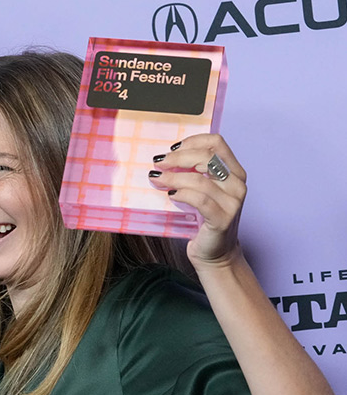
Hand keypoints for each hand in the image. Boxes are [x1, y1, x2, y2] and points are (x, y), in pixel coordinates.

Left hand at [147, 133, 246, 268]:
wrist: (215, 253)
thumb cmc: (205, 219)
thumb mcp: (202, 191)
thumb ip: (193, 173)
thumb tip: (165, 158)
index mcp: (235, 172)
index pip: (217, 143)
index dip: (192, 141)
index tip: (172, 149)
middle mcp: (237, 184)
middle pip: (206, 157)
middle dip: (178, 158)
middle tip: (159, 164)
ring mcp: (233, 202)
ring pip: (199, 180)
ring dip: (173, 177)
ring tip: (157, 179)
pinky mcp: (223, 219)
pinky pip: (200, 200)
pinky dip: (182, 194)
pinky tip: (171, 195)